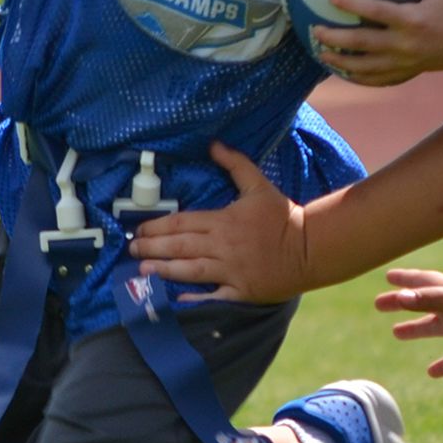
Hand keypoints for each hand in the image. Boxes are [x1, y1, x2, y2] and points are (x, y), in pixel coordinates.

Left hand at [127, 143, 310, 302]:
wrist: (311, 247)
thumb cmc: (283, 215)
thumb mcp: (258, 184)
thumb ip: (235, 164)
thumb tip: (214, 144)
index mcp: (223, 221)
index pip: (182, 223)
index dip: (157, 226)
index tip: (139, 229)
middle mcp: (222, 246)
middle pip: (180, 246)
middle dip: (152, 247)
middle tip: (131, 249)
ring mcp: (231, 271)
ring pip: (190, 271)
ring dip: (165, 270)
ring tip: (144, 270)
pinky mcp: (241, 291)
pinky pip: (213, 295)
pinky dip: (195, 297)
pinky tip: (176, 298)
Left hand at [310, 0, 442, 87]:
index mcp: (415, 20)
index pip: (376, 12)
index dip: (352, 4)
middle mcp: (409, 45)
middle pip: (364, 45)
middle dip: (336, 39)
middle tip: (314, 30)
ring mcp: (409, 63)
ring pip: (368, 68)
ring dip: (341, 63)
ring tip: (320, 54)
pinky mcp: (412, 72)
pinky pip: (381, 80)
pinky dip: (360, 78)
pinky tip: (344, 72)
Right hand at [371, 267, 442, 376]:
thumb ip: (432, 299)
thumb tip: (401, 298)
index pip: (421, 283)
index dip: (403, 280)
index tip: (387, 276)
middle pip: (422, 305)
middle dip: (401, 304)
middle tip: (379, 304)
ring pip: (436, 329)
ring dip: (417, 330)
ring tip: (397, 333)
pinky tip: (431, 373)